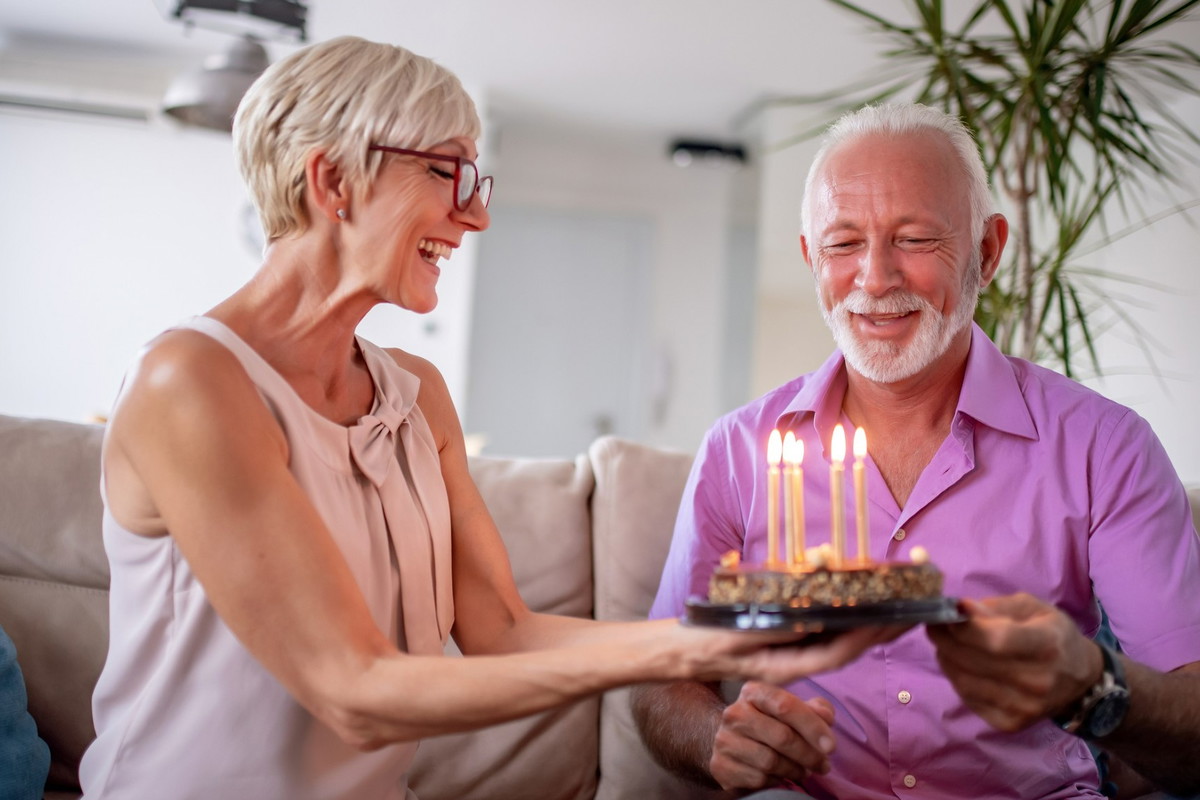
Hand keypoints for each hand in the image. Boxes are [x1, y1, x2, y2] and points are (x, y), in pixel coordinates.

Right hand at [679, 623, 910, 685]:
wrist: (678, 651)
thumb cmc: (704, 641)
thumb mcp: (738, 635)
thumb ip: (775, 631)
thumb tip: (814, 620)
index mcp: (786, 665)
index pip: (838, 652)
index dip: (867, 635)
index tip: (893, 617)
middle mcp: (794, 659)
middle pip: (846, 645)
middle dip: (879, 628)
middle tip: (912, 608)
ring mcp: (789, 650)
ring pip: (836, 638)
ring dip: (865, 621)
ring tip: (894, 603)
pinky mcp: (782, 640)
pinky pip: (819, 630)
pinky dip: (839, 616)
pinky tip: (852, 602)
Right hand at [705, 681, 834, 790]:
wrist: (731, 743)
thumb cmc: (770, 723)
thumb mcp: (792, 709)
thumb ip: (814, 709)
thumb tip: (826, 717)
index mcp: (754, 692)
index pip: (786, 705)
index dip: (812, 726)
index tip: (831, 746)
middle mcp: (735, 713)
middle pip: (782, 737)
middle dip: (810, 755)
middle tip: (824, 765)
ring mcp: (725, 740)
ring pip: (771, 761)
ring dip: (796, 770)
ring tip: (804, 770)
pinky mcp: (721, 766)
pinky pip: (759, 779)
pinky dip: (777, 780)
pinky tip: (782, 776)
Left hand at [927, 593, 1102, 731]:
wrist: (1080, 677)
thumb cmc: (1053, 634)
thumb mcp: (1033, 608)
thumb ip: (996, 607)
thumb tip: (960, 608)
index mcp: (1047, 646)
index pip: (995, 639)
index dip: (964, 627)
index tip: (947, 614)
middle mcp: (1038, 681)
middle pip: (974, 660)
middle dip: (945, 639)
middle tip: (934, 626)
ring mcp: (1025, 707)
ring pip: (965, 681)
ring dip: (946, 658)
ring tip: (944, 643)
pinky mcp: (1011, 723)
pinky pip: (969, 698)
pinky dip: (956, 679)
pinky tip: (958, 665)